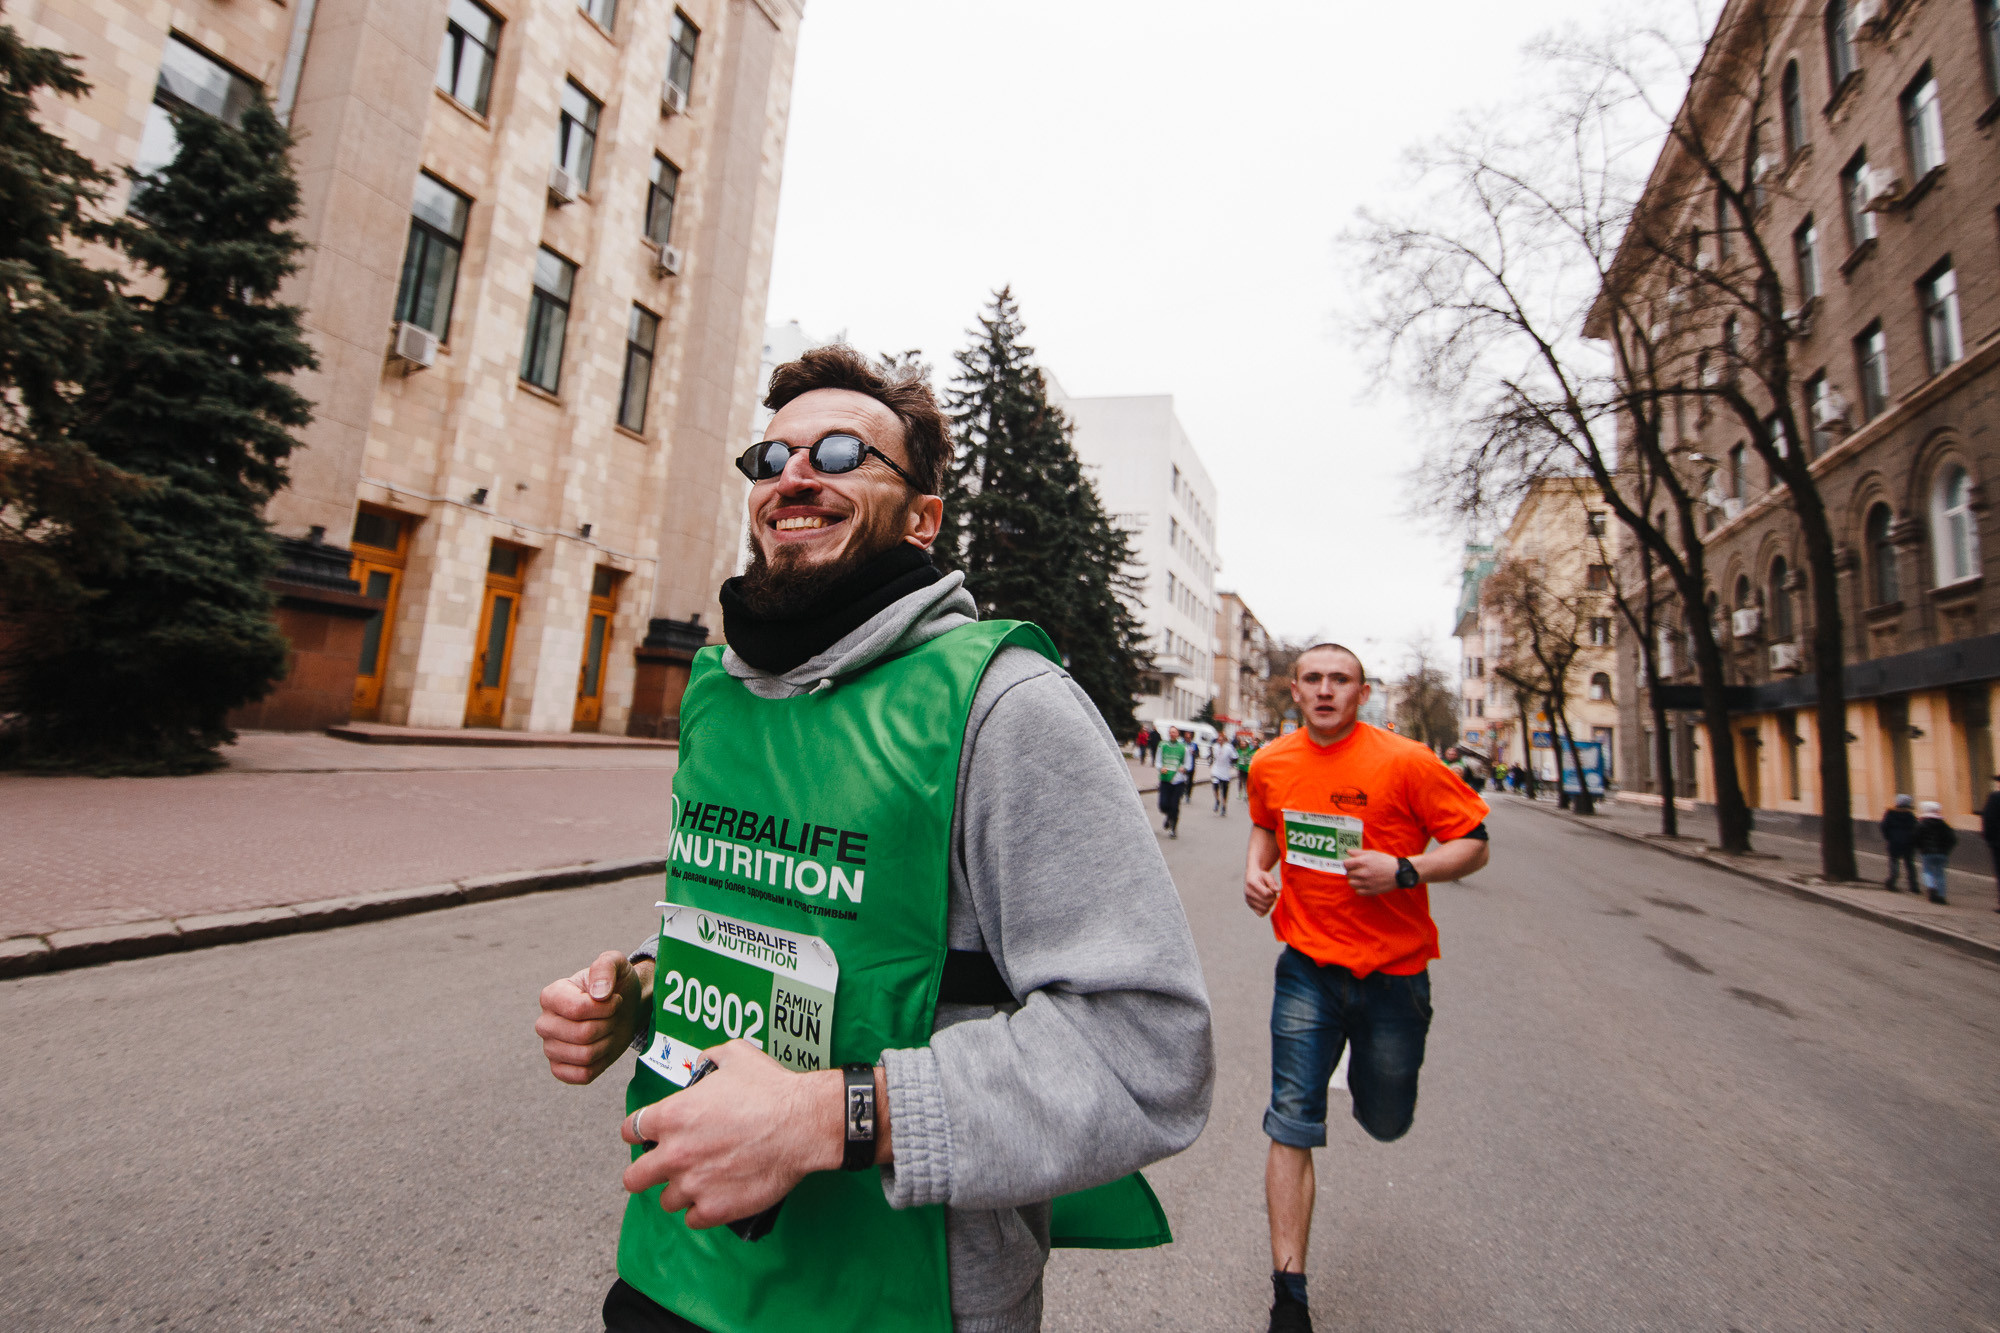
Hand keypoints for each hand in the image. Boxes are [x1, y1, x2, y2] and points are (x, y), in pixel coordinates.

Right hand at [537, 951, 646, 1083]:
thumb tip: (598, 993)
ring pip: (585, 1056)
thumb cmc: (616, 985)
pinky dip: (600, 1064)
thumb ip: (605, 967)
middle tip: (612, 1017)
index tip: (615, 999)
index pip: (577, 1009)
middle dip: (608, 1025)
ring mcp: (550, 1048)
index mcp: (551, 996)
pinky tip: (602, 1048)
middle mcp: (544, 1023)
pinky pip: (581, 1075)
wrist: (624, 1010)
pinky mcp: (560, 1069)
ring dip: (606, 1043)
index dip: (605, 1007)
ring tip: (608, 1030)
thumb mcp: (616, 964)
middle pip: (583, 1034)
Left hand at [622, 1039, 843, 1227]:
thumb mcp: (736, 1056)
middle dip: (645, 1173)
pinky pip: (693, 1220)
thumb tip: (703, 1064)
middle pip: (634, 1178)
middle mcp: (674, 1153)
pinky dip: (703, 1211)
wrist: (802, 1124)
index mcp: (672, 1116)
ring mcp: (693, 1185)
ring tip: (702, 1181)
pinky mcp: (714, 1209)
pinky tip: (717, 1197)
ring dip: (681, 1191)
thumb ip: (710, 1058)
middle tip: (661, 1170)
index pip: (630, 1130)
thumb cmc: (771, 1091)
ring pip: (666, 1201)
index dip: (639, 1132)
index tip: (649, 1136)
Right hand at [1244, 864, 1280, 916]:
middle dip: (1273, 899)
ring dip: (1270, 904)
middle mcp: (1248, 893)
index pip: (1267, 894)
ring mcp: (1248, 900)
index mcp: (1251, 883)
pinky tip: (1266, 903)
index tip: (1273, 890)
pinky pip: (1261, 913)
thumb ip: (1272, 882)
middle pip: (1266, 902)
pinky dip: (1266, 909)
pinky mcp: (1250, 906)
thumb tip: (1278, 890)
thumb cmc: (1262, 877)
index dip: (1273, 893)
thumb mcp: (1267, 875)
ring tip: (1269, 898)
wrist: (1252, 878)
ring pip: (1264, 909)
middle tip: (1273, 894)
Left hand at [1343, 849, 1403, 895]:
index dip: (1348, 864)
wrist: (1399, 872)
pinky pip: (1358, 891)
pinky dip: (1360, 888)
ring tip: (1361, 878)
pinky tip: (1365, 884)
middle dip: (1352, 871)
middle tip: (1359, 870)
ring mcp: (1366, 883)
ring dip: (1355, 880)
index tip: (1351, 864)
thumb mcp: (1372, 853)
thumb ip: (1359, 853)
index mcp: (1362, 862)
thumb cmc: (1385, 861)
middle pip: (1348, 874)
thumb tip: (1348, 852)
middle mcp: (1363, 873)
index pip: (1345, 864)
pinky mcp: (1370, 891)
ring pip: (1351, 883)